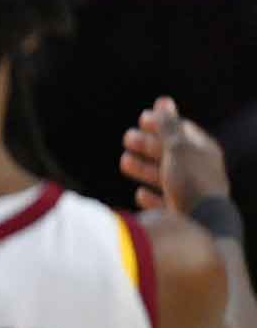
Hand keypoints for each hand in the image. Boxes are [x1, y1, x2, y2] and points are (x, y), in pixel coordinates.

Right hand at [120, 96, 229, 212]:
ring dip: (144, 168)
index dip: (162, 123)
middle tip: (127, 138)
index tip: (142, 118)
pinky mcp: (181, 215)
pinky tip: (139, 193)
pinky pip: (164, 202)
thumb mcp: (177, 148)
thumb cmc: (190, 181)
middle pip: (171, 153)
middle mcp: (200, 172)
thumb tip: (163, 102)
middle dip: (148, 144)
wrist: (201, 225)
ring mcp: (191, 193)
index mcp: (204, 152)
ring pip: (164, 176)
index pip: (182, 131)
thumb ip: (168, 126)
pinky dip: (151, 196)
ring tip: (124, 161)